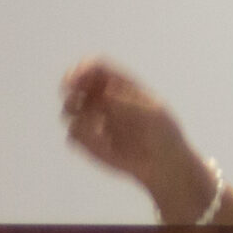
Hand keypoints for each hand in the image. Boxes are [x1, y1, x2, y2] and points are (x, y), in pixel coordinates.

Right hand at [59, 58, 212, 217]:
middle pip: (74, 82)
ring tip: (96, 125)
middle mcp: (101, 98)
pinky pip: (73, 135)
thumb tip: (106, 94)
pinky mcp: (87, 141)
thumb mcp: (154, 116)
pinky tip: (105, 145)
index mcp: (120, 84)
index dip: (82, 68)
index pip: (95, 67)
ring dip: (74, 113)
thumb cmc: (163, 134)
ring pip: (68, 108)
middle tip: (75, 97)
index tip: (76, 78)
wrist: (163, 165)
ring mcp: (92, 119)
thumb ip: (130, 104)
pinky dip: (83, 138)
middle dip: (69, 86)